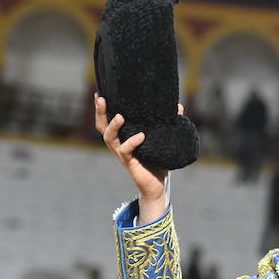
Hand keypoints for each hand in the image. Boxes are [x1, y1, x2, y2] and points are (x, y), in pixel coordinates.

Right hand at [96, 93, 176, 220]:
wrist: (157, 185)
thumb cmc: (158, 161)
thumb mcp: (162, 139)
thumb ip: (168, 123)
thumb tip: (178, 107)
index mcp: (123, 137)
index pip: (108, 120)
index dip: (102, 108)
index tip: (100, 93)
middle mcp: (119, 144)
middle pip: (102, 127)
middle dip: (100, 112)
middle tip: (101, 98)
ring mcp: (122, 154)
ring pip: (109, 138)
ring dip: (113, 126)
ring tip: (120, 116)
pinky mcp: (129, 163)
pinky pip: (126, 151)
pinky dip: (132, 142)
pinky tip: (141, 135)